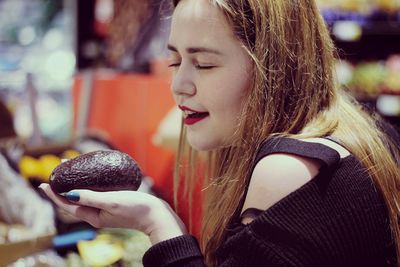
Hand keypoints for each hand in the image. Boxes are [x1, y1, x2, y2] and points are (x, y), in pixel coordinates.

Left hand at [39, 183, 186, 244]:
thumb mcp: (112, 201)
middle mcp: (97, 214)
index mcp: (94, 217)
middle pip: (74, 201)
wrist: (156, 216)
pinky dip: (89, 186)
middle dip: (63, 188)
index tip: (44, 184)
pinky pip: (96, 194)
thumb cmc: (136, 209)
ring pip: (85, 197)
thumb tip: (69, 193)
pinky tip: (92, 178)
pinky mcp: (114, 204)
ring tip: (69, 173)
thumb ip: (91, 198)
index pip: (68, 206)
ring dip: (75, 185)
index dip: (55, 195)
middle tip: (56, 173)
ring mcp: (106, 209)